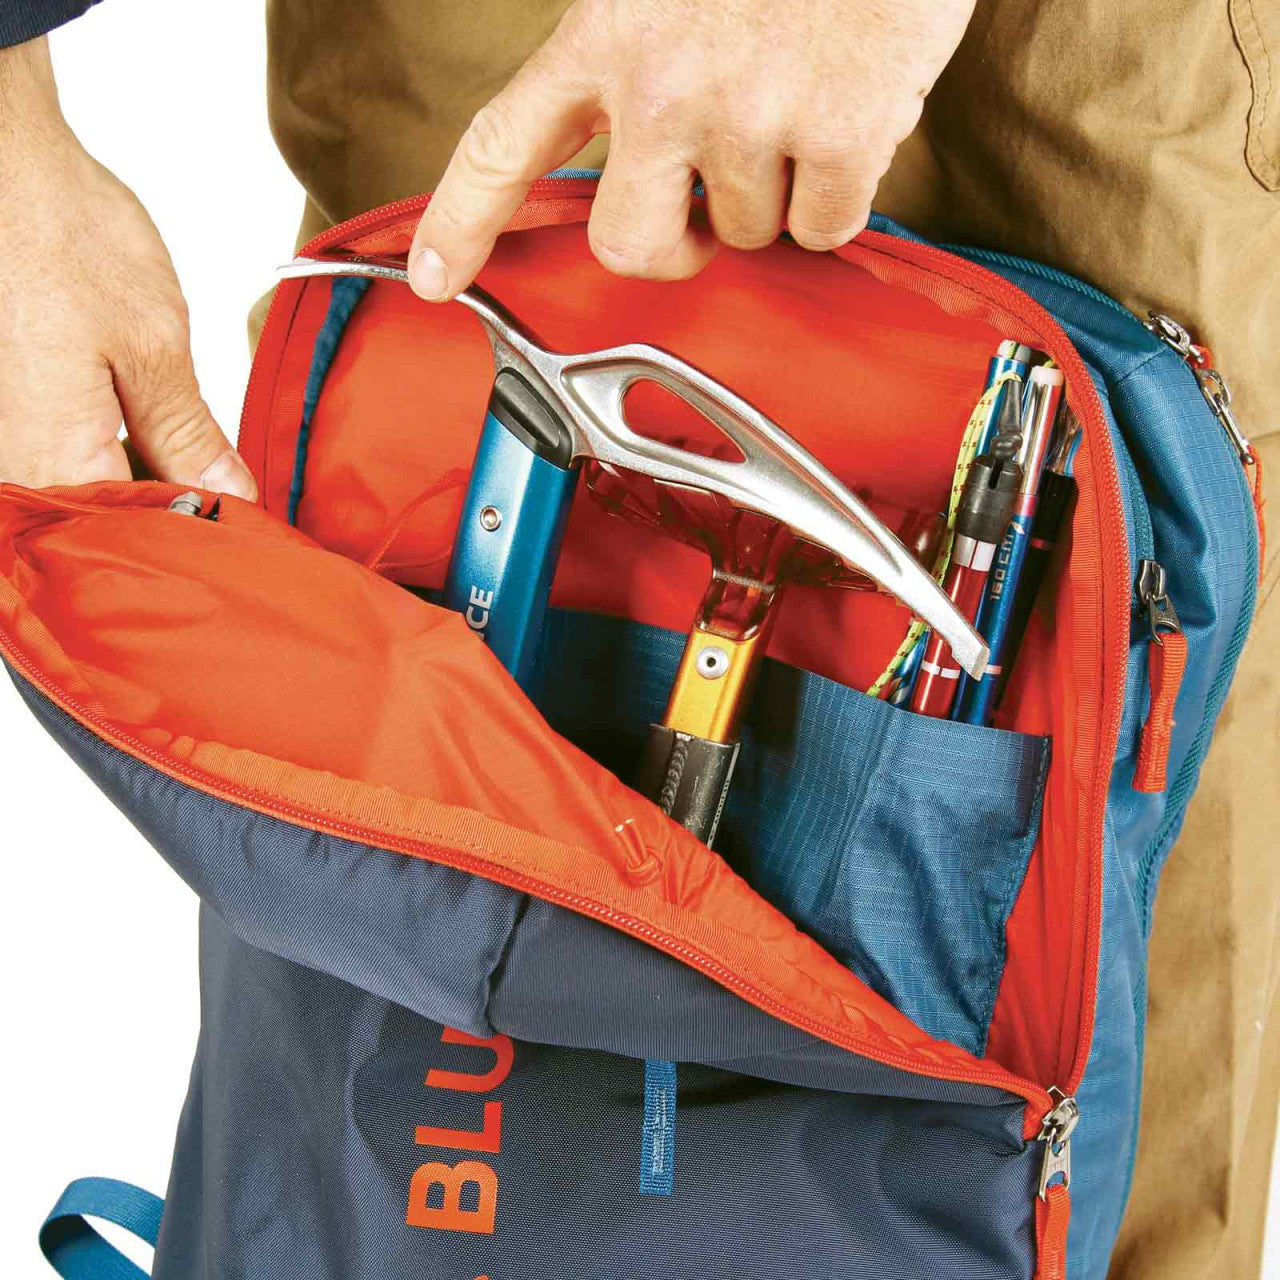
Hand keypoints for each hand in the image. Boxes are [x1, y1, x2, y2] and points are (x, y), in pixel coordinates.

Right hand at [0, 38, 255, 497]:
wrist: (1, 165)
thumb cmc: (67, 239)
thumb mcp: (153, 346)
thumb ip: (185, 436)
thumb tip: (228, 497)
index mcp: (51, 460)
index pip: (135, 531)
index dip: (194, 531)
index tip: (244, 526)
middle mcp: (12, 457)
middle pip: (105, 514)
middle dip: (168, 506)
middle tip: (228, 493)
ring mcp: (5, 432)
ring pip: (87, 485)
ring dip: (143, 479)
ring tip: (193, 461)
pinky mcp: (8, 410)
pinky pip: (63, 451)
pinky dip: (111, 448)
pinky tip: (148, 435)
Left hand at [409, 0, 973, 299]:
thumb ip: (626, 55)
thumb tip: (636, 158)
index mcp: (604, 32)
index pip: (502, 145)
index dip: (460, 222)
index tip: (433, 279)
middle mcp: (662, 83)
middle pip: (627, 245)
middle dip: (673, 247)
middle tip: (703, 218)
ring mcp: (749, 114)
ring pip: (745, 235)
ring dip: (772, 193)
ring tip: (799, 103)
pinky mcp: (838, 135)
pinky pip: (822, 228)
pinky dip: (838, 196)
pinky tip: (850, 117)